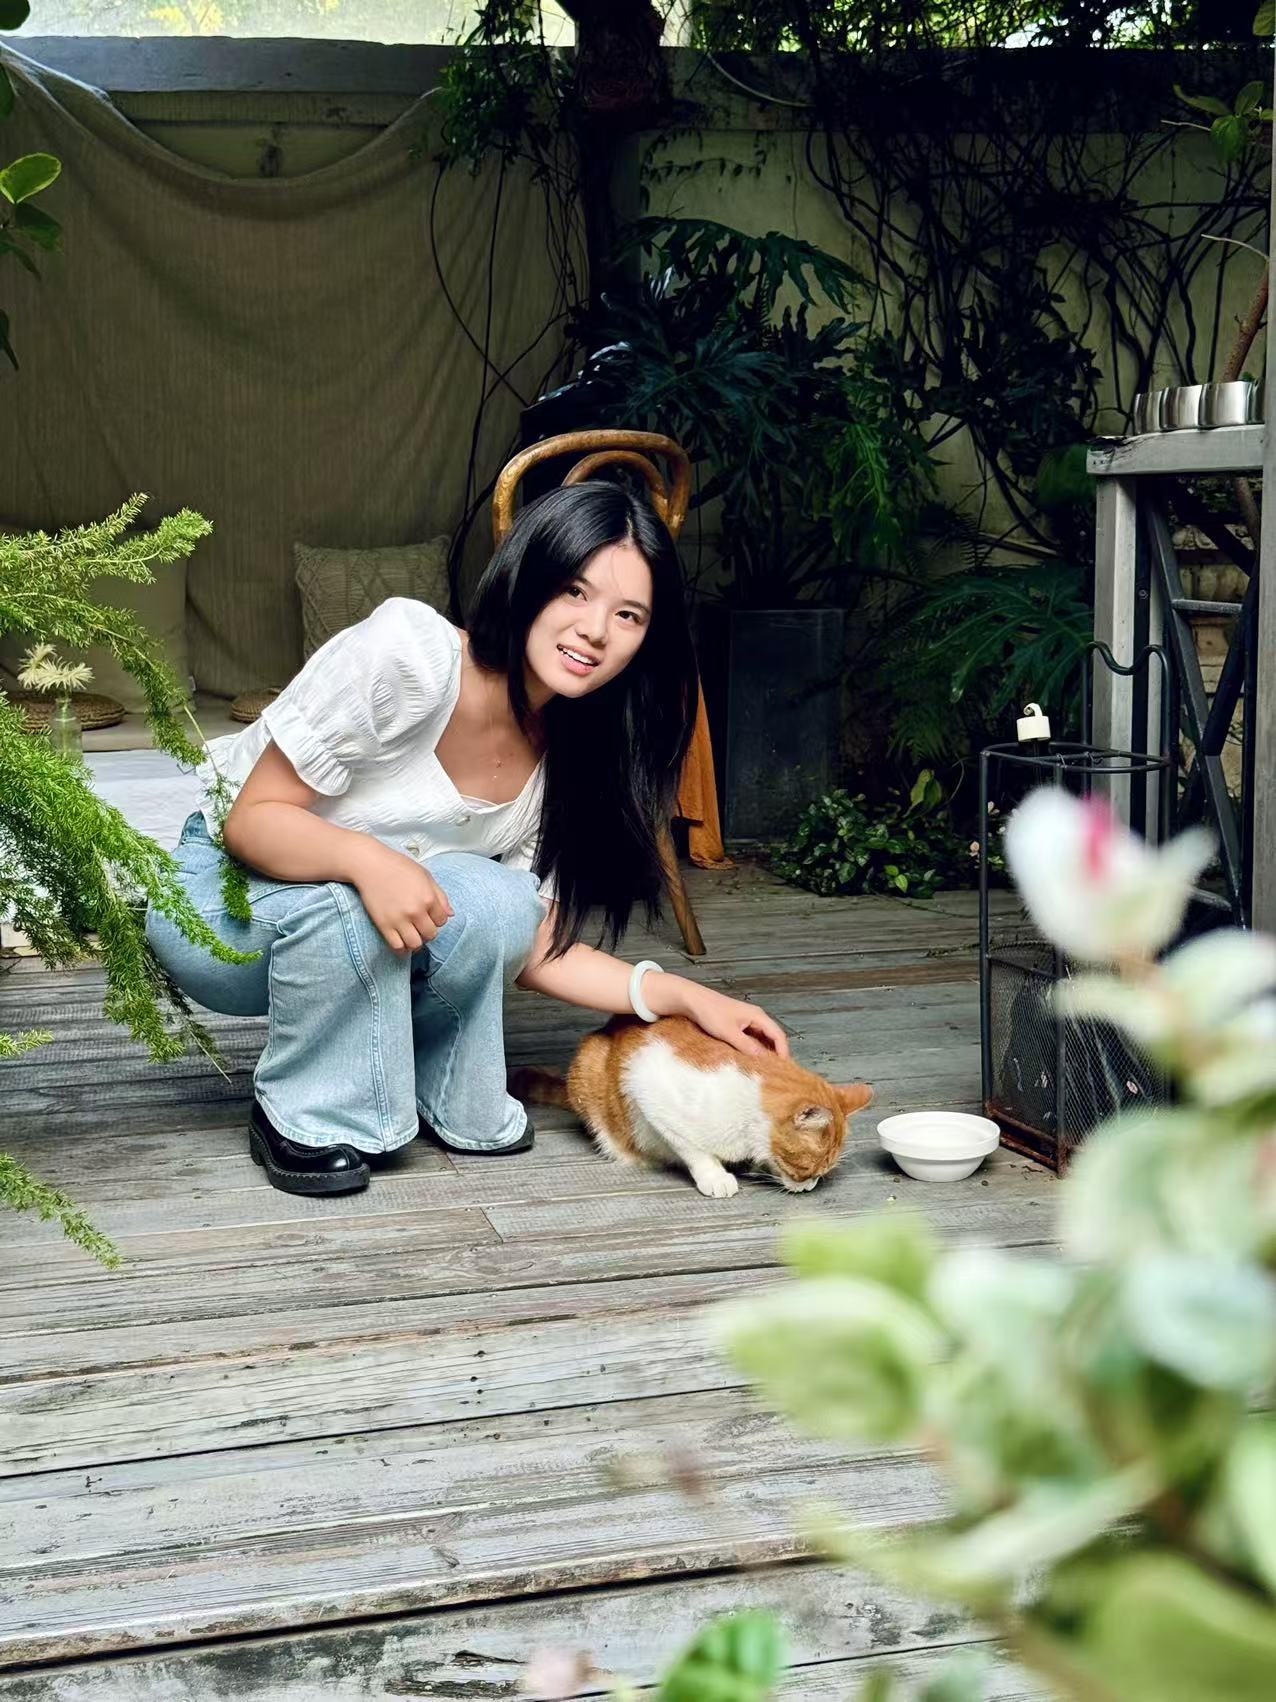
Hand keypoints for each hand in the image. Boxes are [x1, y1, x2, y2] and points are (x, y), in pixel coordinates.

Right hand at [349, 842, 453, 954]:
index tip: (429, 916)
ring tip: (412, 935)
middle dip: (428, 932)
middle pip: (431, 934)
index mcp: (428, 898)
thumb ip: (440, 896)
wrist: (370, 866)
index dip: (437, 919)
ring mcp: (399, 920)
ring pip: (415, 944)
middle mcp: (416, 912)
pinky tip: (402, 943)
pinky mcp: (384, 925)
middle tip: (421, 926)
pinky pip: (397, 946)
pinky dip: (402, 949)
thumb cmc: (398, 867)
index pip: (442, 921)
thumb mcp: (425, 876)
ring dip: (416, 942)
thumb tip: (451, 914)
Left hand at [667, 979, 788, 1058]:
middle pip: (773, 1035)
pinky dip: (754, 1046)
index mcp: (758, 1016)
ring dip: (764, 1050)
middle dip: (776, 1052)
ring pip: (762, 1037)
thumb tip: (763, 1058)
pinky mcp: (738, 1022)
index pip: (778, 1034)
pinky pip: (752, 1036)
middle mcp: (756, 1016)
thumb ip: (746, 1045)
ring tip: (764, 1066)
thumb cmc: (710, 1012)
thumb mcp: (728, 1032)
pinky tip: (750, 1057)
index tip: (783, 1067)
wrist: (692, 1000)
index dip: (783, 1051)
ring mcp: (747, 1019)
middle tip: (776, 1070)